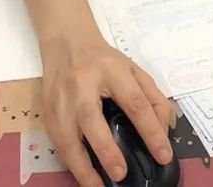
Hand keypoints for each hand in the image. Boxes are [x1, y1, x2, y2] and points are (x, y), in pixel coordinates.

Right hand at [40, 33, 175, 186]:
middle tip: (121, 173)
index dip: (151, 130)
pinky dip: (69, 161)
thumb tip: (165, 129)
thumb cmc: (103, 59)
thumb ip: (153, 97)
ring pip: (66, 135)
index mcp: (112, 70)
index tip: (163, 154)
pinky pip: (56, 141)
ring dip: (81, 166)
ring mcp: (61, 97)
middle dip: (106, 149)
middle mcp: (83, 83)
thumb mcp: (133, 69)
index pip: (135, 102)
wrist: (66, 40)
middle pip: (92, 118)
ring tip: (97, 186)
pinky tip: (82, 174)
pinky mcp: (48, 109)